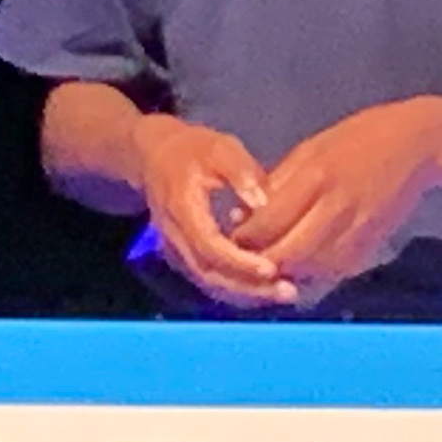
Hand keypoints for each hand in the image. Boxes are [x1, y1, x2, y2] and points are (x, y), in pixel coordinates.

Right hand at [134, 113, 290, 309]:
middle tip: (287, 292)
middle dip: (248, 287)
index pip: (209, 245)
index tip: (271, 269)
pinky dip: (236, 286)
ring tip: (283, 293)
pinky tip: (265, 287)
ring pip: (209, 280)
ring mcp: (176, 247)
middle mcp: (175, 235)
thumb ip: (241, 172)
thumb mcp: (220, 148)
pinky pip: (209, 277)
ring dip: (245, 292)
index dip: (239, 261)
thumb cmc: (192, 149)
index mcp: (182, 208)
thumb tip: (263, 202)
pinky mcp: (184, 253)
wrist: (154, 156)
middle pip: (209, 273)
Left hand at [231, 98, 441, 298]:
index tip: (232, 238)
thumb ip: (276, 184)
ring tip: (268, 265)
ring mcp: (356, 230)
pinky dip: (311, 274)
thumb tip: (241, 217)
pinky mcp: (371, 246)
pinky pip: (333, 271)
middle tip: (245, 260)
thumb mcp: (311, 149)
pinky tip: (300, 265)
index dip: (244, 238)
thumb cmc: (358, 139)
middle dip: (260, 262)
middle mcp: (336, 207)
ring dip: (285, 272)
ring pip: (309, 269)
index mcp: (315, 176)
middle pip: (286, 253)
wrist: (417, 144)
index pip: (267, 223)